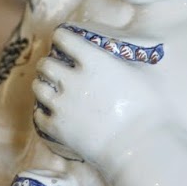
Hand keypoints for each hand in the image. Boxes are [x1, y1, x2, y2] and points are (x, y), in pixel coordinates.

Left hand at [31, 25, 161, 173]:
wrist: (140, 147)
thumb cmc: (148, 110)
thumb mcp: (142, 73)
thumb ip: (125, 60)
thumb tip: (123, 54)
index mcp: (93, 60)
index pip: (62, 37)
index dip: (62, 38)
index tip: (65, 43)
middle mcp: (72, 79)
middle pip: (45, 63)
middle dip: (50, 63)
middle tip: (58, 69)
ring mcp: (62, 105)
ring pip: (38, 87)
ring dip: (44, 86)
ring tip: (54, 90)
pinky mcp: (57, 128)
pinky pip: (38, 115)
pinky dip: (44, 112)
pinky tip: (53, 112)